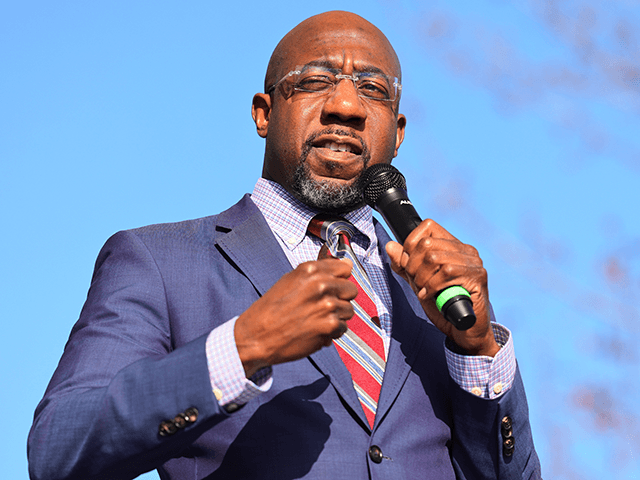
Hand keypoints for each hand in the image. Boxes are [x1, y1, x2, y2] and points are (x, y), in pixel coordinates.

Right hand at [235, 258, 357, 376]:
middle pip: (351, 290)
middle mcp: (321, 285)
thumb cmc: (270, 311)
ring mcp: (327, 305)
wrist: (256, 336)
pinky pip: (343, 327)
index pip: (345, 268)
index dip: (339, 280)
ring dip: (336, 317)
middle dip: (340, 299)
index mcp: (310, 271)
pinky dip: (332, 332)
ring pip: (349, 310)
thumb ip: (317, 274)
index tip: (332, 287)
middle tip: (323, 307)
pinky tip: (315, 331)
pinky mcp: (330, 325)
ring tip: (316, 320)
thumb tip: (345, 265)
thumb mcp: (289, 281)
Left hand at [386, 219, 498, 356]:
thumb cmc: (443, 307)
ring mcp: (474, 263)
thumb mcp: (418, 283)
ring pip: (434, 258)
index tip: (410, 266)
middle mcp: (466, 250)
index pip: (428, 226)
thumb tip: (390, 245)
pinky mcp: (478, 277)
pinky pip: (446, 273)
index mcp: (453, 246)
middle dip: (413, 266)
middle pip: (426, 244)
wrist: (464, 332)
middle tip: (417, 283)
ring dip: (422, 279)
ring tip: (424, 291)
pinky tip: (431, 296)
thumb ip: (404, 266)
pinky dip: (431, 287)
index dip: (411, 244)